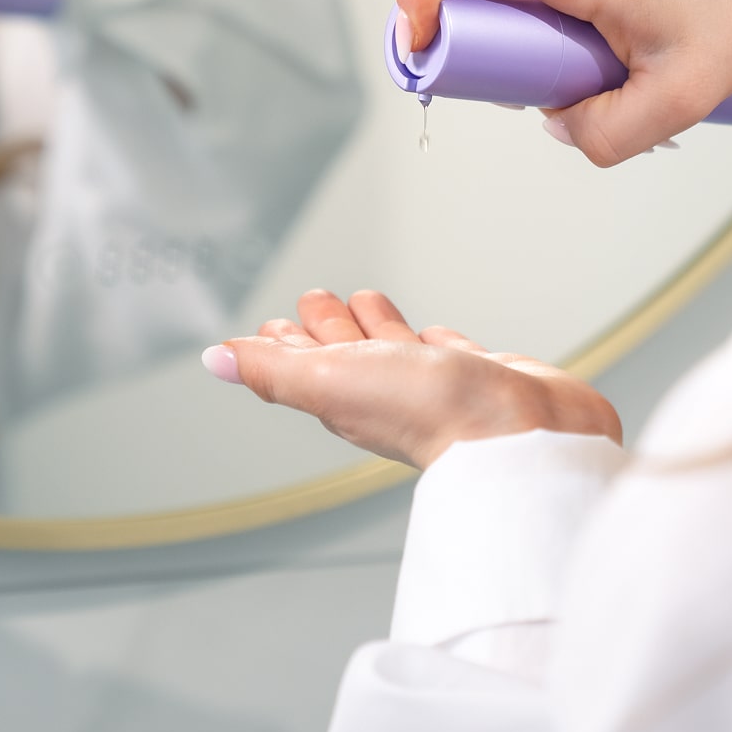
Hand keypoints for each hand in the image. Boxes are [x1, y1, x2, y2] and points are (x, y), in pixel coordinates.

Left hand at [202, 289, 621, 469]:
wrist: (519, 430)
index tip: (267, 328)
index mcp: (344, 395)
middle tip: (310, 300)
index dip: (282, 343)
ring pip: (393, 347)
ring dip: (375, 325)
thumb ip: (273, 370)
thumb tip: (213, 360)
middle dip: (326, 325)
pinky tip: (436, 333)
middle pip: (346, 351)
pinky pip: (448, 352)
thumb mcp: (330, 381)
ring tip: (363, 302)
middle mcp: (386, 391)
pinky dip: (433, 339)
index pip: (302, 363)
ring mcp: (433, 384)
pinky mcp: (477, 375)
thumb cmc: (431, 412)